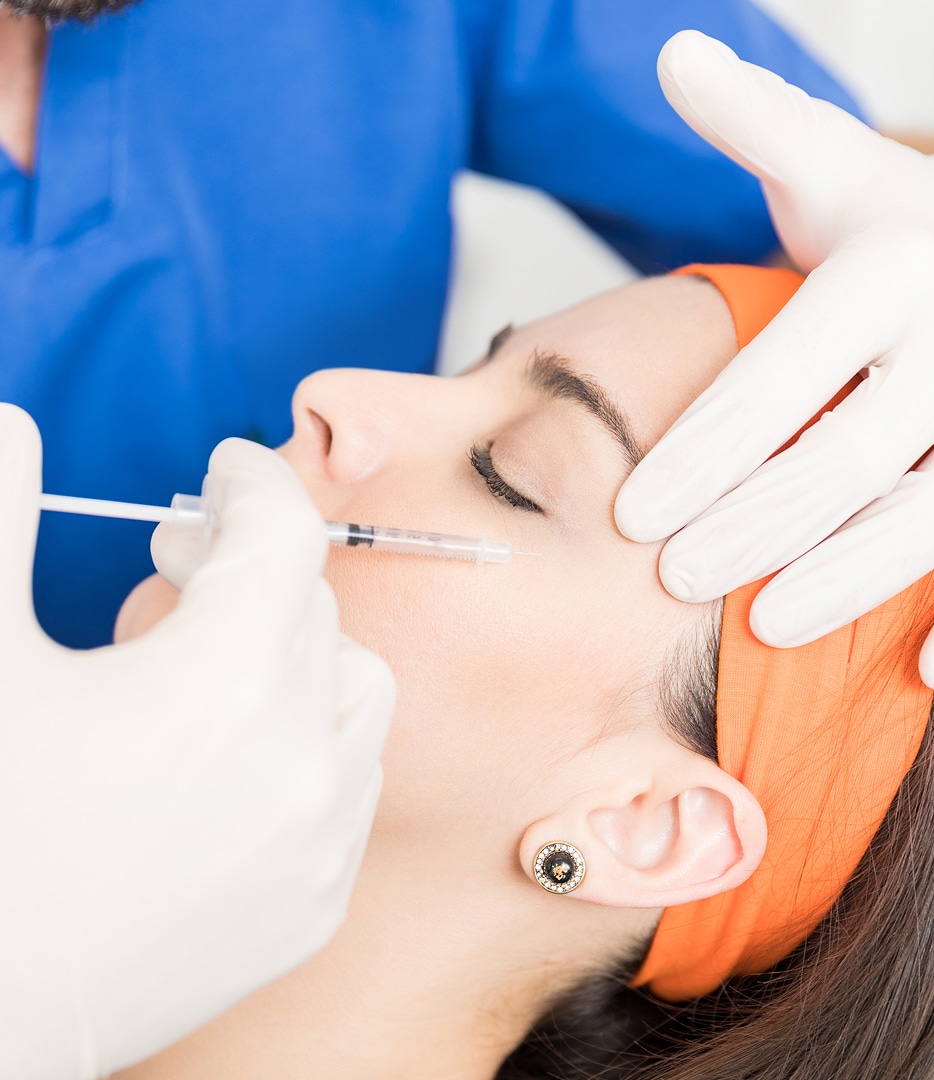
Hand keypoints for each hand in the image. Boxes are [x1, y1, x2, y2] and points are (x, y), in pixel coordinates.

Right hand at [0, 404, 394, 1078]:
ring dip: (299, 650)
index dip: (254, 482)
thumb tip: (16, 426)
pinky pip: (351, 779)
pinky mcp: (312, 908)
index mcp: (227, 686)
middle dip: (251, 567)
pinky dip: (312, 736)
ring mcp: (317, 844)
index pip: (284, 537)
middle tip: (179, 561)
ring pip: (355, 691)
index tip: (227, 468)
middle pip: (313, 608)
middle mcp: (300, 763)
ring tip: (214, 657)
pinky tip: (237, 749)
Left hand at [613, 30, 933, 684]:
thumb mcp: (838, 171)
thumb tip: (672, 52)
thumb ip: (759, 125)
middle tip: (674, 577)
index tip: (632, 516)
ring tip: (765, 623)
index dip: (701, 454)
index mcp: (895, 269)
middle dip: (753, 522)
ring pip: (923, 512)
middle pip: (843, 455)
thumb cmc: (903, 227)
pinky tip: (920, 673)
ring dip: (845, 575)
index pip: (777, 380)